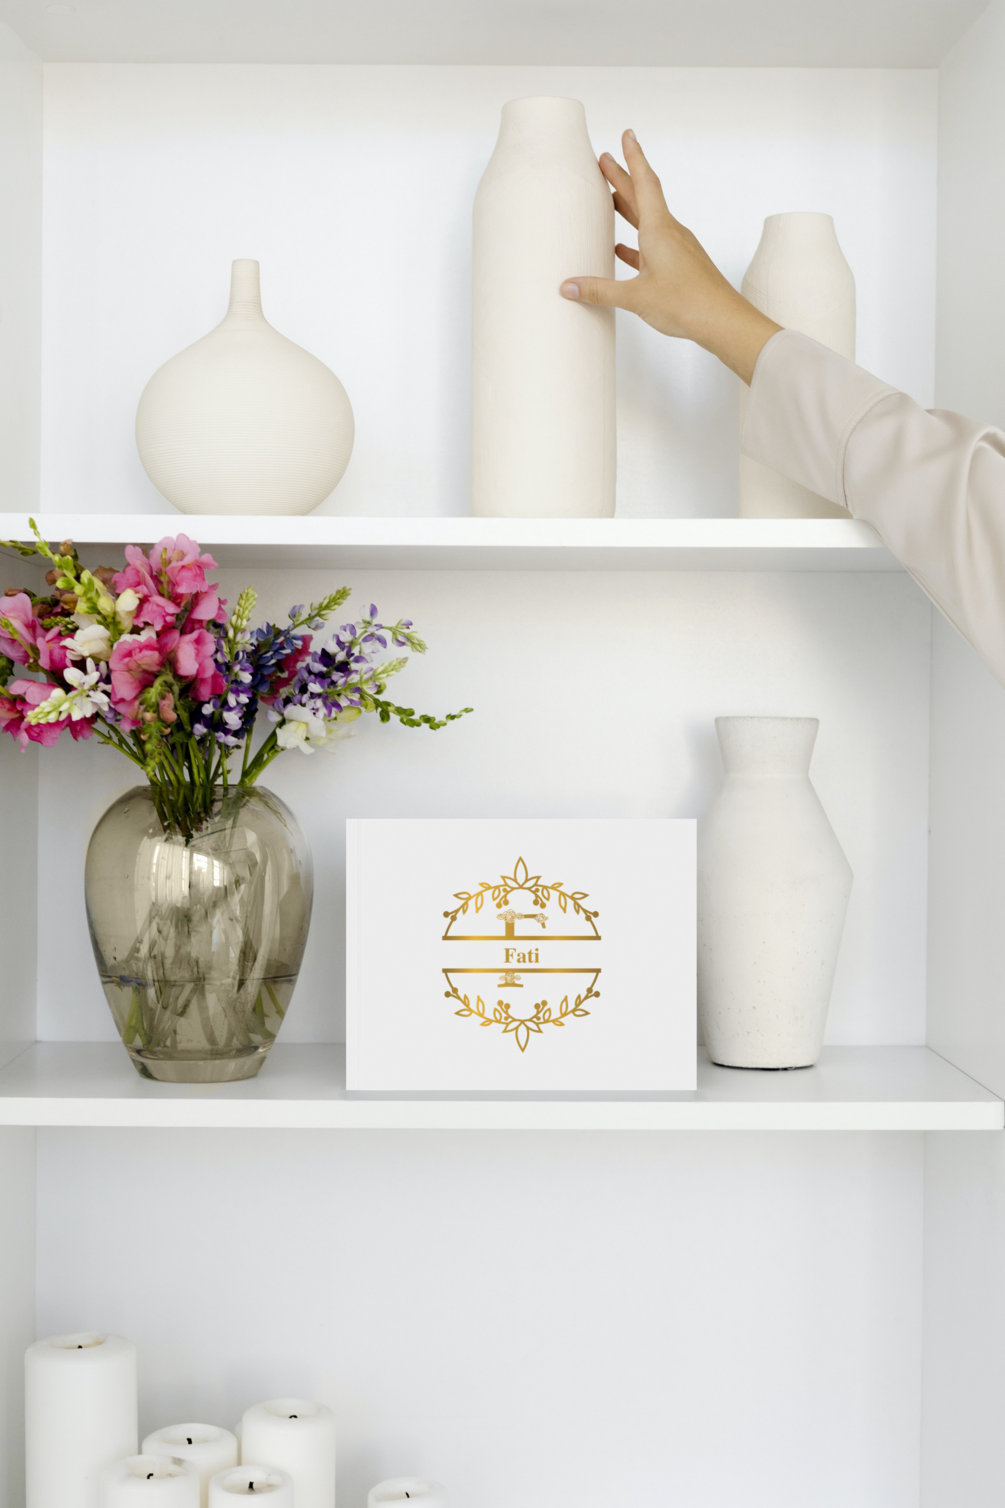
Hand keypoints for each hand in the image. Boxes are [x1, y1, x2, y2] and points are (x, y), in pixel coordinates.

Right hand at [560, 130, 780, 385]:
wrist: (722, 322)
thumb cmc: (687, 304)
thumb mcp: (636, 297)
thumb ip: (600, 290)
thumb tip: (569, 286)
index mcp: (659, 230)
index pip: (644, 183)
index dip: (633, 157)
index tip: (626, 135)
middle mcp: (670, 233)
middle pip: (643, 196)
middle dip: (623, 177)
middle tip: (605, 160)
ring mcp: (676, 248)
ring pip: (648, 220)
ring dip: (629, 207)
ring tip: (610, 199)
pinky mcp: (679, 265)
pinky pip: (653, 245)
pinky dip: (637, 242)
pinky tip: (624, 249)